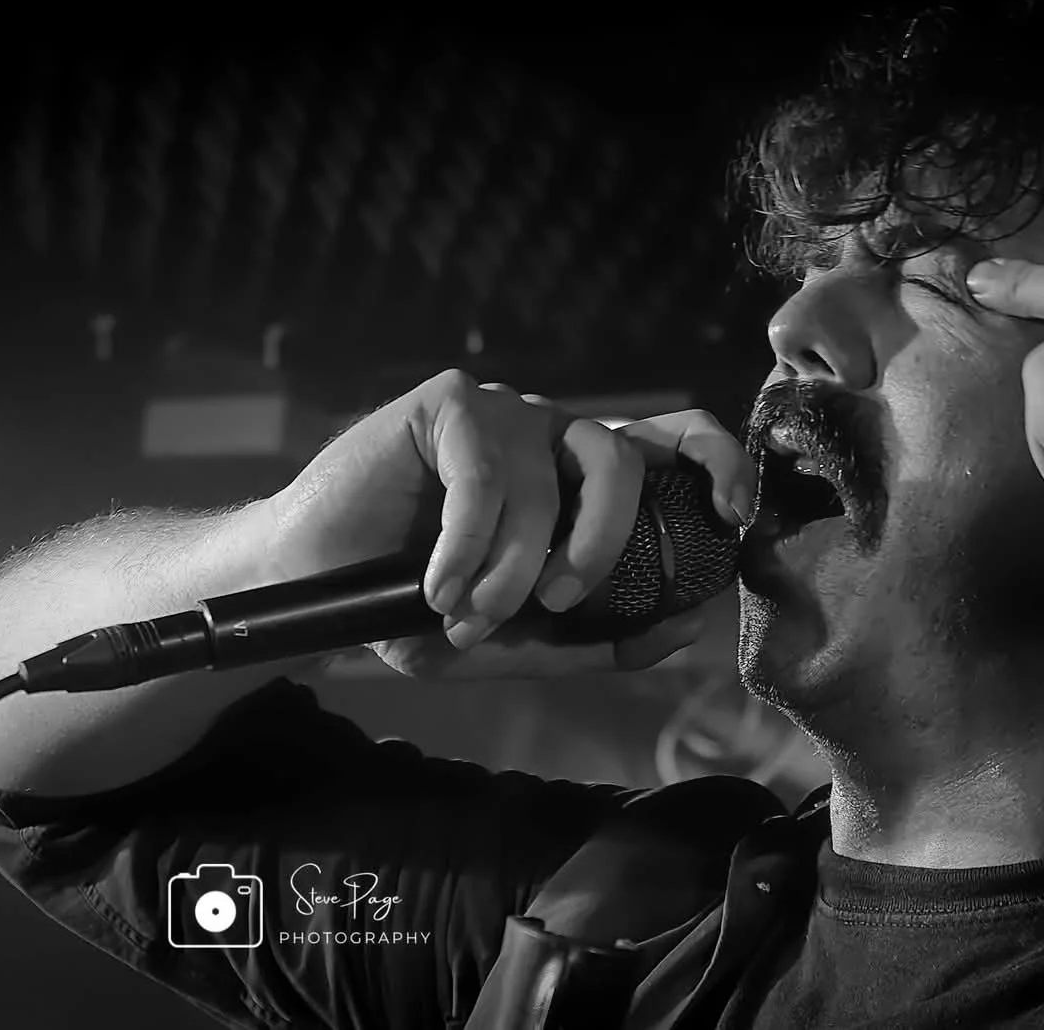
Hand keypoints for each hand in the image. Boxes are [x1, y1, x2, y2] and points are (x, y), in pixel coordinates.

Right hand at [251, 369, 755, 678]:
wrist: (311, 586)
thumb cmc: (416, 607)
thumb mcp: (513, 638)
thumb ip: (594, 639)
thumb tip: (684, 630)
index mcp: (583, 479)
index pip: (677, 444)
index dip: (721, 464)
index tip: (732, 519)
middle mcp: (552, 435)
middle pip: (625, 461)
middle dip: (602, 543)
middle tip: (555, 602)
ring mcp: (503, 412)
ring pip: (552, 474)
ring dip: (519, 560)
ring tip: (470, 610)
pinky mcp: (447, 403)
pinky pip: (485, 473)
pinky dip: (467, 545)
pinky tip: (433, 585)